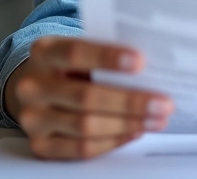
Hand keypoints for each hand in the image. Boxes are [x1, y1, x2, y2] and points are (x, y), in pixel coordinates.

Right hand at [4, 36, 174, 159]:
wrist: (35, 84)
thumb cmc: (70, 62)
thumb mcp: (81, 47)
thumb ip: (106, 51)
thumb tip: (152, 64)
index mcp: (45, 52)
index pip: (75, 53)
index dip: (108, 57)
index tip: (141, 61)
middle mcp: (34, 86)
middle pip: (86, 96)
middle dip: (130, 101)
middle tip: (163, 103)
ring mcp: (33, 119)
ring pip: (85, 126)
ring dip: (127, 123)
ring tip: (157, 119)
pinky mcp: (40, 145)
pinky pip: (80, 149)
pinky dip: (112, 141)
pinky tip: (135, 131)